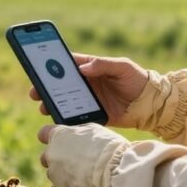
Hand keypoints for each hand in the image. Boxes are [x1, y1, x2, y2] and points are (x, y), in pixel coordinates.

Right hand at [29, 53, 148, 127]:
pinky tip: (59, 121)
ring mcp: (88, 101)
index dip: (51, 66)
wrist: (151, 105)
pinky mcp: (93, 116)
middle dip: (45, 88)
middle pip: (60, 85)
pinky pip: (76, 117)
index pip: (67, 65)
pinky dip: (66, 119)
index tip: (38, 69)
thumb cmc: (137, 79)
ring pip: (65, 102)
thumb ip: (103, 64)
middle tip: (35, 93)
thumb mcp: (122, 66)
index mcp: (91, 68)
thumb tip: (82, 68)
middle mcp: (86, 84)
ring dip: (52, 104)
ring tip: (44, 108)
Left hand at [37, 122, 128, 186]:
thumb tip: (74, 136)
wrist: (116, 173)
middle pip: (46, 157)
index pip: (43, 133)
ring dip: (66, 174)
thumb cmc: (108, 148)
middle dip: (57, 159)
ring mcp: (55, 175)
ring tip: (87, 175)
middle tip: (76, 160)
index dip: (51, 137)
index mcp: (58, 136)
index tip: (59, 141)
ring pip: (55, 175)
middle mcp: (51, 155)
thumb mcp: (93, 130)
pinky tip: (90, 185)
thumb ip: (77, 134)